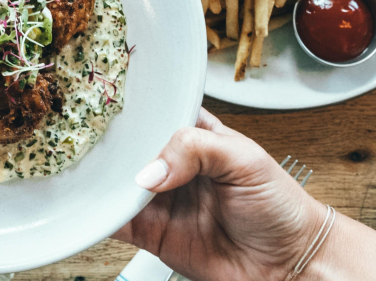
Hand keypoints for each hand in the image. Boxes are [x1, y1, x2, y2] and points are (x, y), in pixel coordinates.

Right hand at [113, 109, 325, 280]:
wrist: (287, 264)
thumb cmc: (279, 207)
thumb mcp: (245, 161)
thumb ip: (197, 150)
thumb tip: (152, 170)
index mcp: (195, 135)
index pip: (156, 115)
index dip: (134, 112)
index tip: (111, 111)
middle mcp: (172, 165)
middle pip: (129, 150)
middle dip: (111, 147)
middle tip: (95, 144)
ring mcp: (159, 200)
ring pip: (117, 186)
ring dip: (101, 182)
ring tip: (87, 173)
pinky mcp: (151, 232)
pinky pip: (117, 223)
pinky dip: (101, 216)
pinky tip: (95, 206)